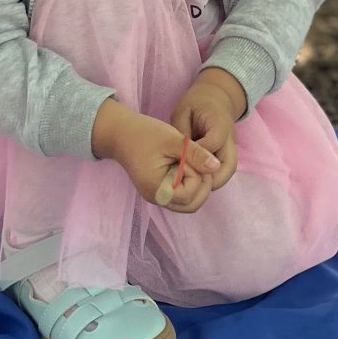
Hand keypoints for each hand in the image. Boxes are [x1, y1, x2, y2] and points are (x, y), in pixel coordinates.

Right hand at [91, 98, 220, 211]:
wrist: (120, 133)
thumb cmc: (145, 133)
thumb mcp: (173, 139)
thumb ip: (195, 154)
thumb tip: (216, 167)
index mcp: (156, 188)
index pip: (190, 194)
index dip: (198, 175)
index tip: (192, 156)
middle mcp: (156, 198)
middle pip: (191, 205)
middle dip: (202, 185)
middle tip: (200, 162)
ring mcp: (156, 196)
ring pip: (187, 203)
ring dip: (197, 186)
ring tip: (193, 163)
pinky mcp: (158, 191)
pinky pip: (180, 196)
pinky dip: (188, 185)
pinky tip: (186, 166)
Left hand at [169, 68, 244, 198]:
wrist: (215, 97)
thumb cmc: (196, 103)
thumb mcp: (184, 110)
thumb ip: (183, 132)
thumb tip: (179, 156)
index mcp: (220, 123)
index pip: (212, 144)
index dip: (195, 156)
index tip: (179, 163)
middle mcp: (230, 139)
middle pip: (228, 167)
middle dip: (209, 179)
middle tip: (188, 183)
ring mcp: (230, 149)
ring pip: (226, 172)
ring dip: (210, 182)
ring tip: (189, 184)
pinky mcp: (226, 155)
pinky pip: (222, 172)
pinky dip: (209, 179)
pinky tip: (192, 180)